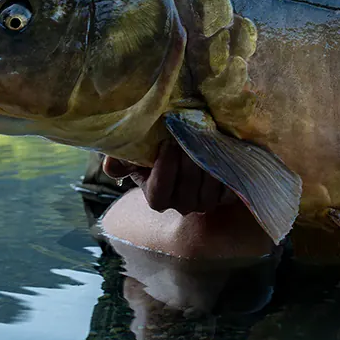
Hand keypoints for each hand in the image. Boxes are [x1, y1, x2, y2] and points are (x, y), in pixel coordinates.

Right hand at [102, 143, 238, 214]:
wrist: (188, 147)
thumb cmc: (158, 149)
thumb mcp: (135, 152)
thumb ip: (120, 158)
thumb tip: (111, 165)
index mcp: (157, 198)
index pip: (160, 192)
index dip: (165, 170)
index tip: (168, 143)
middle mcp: (182, 205)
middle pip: (187, 187)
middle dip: (189, 159)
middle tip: (191, 134)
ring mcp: (205, 202)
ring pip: (209, 188)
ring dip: (209, 162)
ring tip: (207, 137)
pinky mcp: (226, 195)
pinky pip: (228, 188)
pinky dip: (226, 170)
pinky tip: (222, 148)